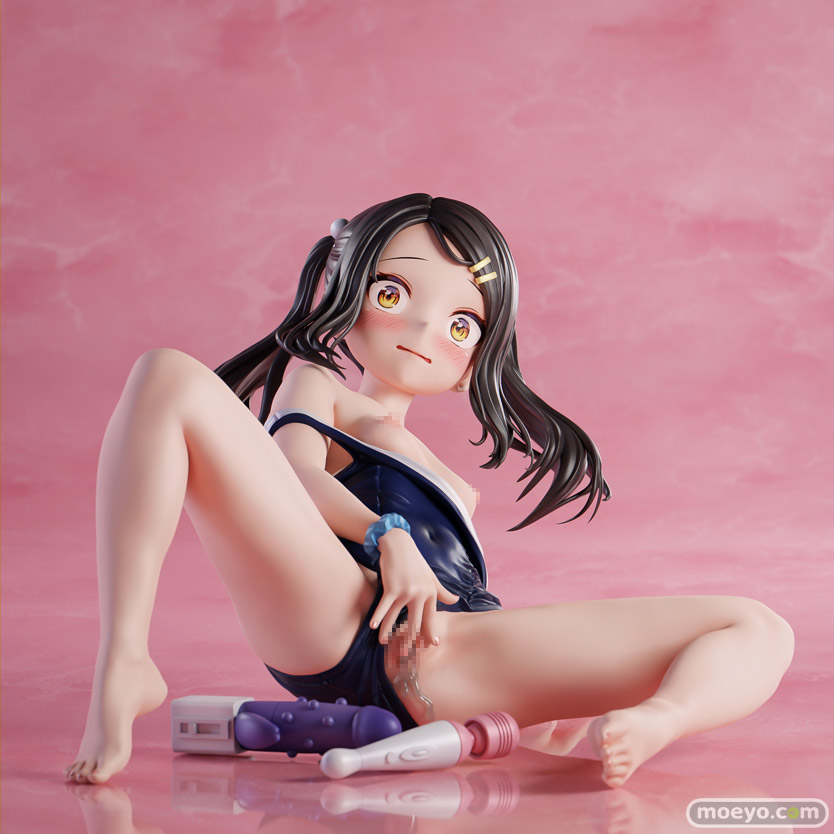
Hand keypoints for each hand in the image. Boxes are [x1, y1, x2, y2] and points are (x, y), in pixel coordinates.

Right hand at [369, 528, 458, 645]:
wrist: (398, 544)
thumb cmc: (414, 561)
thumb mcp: (430, 576)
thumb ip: (442, 590)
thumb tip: (456, 601)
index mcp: (431, 592)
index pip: (431, 617)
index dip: (430, 632)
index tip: (431, 645)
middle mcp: (420, 593)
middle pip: (415, 623)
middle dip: (409, 640)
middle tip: (405, 654)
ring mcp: (406, 591)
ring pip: (396, 618)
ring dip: (388, 632)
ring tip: (384, 643)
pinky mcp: (392, 588)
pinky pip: (384, 607)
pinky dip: (378, 618)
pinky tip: (373, 627)